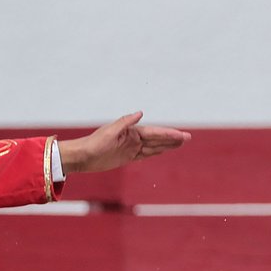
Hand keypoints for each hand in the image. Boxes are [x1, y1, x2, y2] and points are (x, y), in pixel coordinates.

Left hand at [58, 112, 190, 172]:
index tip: (181, 136)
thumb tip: (141, 113)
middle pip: (157, 139)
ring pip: (153, 147)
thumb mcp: (109, 132)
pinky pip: (144, 155)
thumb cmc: (94, 143)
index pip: (155, 133)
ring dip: (167, 146)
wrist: (82, 156)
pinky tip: (163, 151)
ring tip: (181, 144)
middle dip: (172, 139)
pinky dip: (155, 153)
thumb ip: (125, 122)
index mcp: (132, 131)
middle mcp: (133, 138)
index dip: (168, 135)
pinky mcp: (126, 157)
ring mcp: (131, 148)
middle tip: (188, 138)